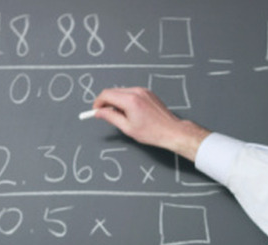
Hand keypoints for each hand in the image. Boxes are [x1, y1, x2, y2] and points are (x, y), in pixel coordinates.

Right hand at [92, 87, 209, 161]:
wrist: (171, 131)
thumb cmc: (153, 132)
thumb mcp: (127, 128)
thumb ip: (110, 117)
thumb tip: (99, 112)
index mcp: (130, 100)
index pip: (106, 94)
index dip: (98, 103)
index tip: (96, 111)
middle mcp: (136, 92)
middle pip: (113, 91)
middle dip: (106, 102)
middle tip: (106, 114)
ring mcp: (143, 91)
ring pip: (122, 91)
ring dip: (116, 101)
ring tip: (121, 116)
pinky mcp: (148, 92)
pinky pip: (131, 92)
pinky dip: (126, 100)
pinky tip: (130, 112)